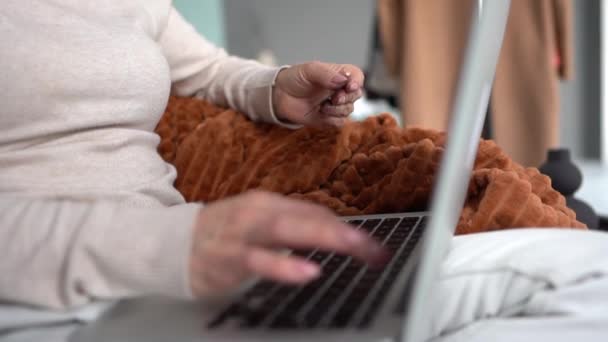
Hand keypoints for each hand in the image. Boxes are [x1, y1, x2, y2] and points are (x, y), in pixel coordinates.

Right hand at [189, 191, 386, 297]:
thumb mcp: (260, 227)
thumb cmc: (223, 237)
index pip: (317, 214)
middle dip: (345, 233)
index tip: (374, 248)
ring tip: (353, 248)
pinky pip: (258, 259)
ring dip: (323, 238)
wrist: (171, 243)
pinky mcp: (227, 255)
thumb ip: (293, 230)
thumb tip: (334, 234)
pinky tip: (307, 271)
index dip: (348, 230)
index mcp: (270, 204)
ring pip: (286, 229)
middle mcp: (258, 212)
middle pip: (308, 218)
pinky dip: (284, 264)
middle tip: (374, 250)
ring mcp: (241, 231)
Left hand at [272, 62, 364, 126]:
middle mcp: (339, 89)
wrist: (279, 96)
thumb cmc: (294, 79)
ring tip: (322, 106)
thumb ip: (326, 74)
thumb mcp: (309, 70)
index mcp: (338, 74)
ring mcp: (334, 104)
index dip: (357, 81)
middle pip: (356, 94)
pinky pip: (339, 122)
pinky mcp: (328, 118)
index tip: (350, 86)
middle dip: (347, 98)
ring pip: (349, 110)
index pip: (357, 76)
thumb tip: (343, 80)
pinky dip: (332, 120)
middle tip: (334, 98)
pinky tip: (320, 113)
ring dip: (338, 110)